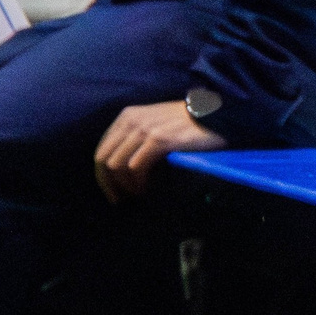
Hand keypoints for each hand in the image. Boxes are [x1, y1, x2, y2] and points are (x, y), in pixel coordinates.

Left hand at [93, 99, 226, 202]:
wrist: (214, 115)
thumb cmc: (186, 122)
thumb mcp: (154, 122)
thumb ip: (135, 136)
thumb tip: (120, 166)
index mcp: (127, 116)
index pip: (101, 149)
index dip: (102, 175)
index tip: (111, 191)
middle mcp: (131, 121)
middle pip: (104, 159)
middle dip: (108, 183)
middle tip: (119, 199)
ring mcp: (144, 129)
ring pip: (117, 165)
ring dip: (125, 185)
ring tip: (137, 194)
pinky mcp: (158, 140)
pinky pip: (137, 168)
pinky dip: (138, 182)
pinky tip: (146, 189)